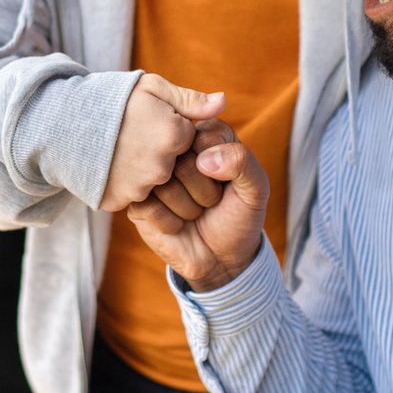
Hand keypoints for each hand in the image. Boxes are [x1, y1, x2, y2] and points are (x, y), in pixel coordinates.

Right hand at [98, 74, 225, 212]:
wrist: (61, 124)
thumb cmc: (109, 100)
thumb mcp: (152, 89)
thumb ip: (191, 101)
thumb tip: (223, 104)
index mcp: (173, 137)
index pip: (188, 140)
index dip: (170, 129)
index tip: (150, 122)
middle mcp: (161, 168)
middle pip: (174, 164)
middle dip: (159, 151)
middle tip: (134, 136)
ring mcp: (139, 189)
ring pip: (154, 182)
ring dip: (143, 169)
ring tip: (120, 150)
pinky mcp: (119, 202)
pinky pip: (133, 196)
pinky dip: (125, 184)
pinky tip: (111, 166)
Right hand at [122, 121, 267, 290]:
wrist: (221, 257)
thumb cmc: (238, 216)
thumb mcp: (255, 189)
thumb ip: (243, 162)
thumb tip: (204, 160)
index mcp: (204, 135)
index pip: (204, 137)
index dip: (219, 168)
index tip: (225, 182)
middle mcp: (173, 149)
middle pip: (180, 161)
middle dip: (203, 191)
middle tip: (209, 201)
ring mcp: (151, 175)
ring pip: (163, 183)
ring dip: (187, 208)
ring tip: (194, 211)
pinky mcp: (136, 200)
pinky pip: (148, 206)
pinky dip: (170, 222)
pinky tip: (177, 223)